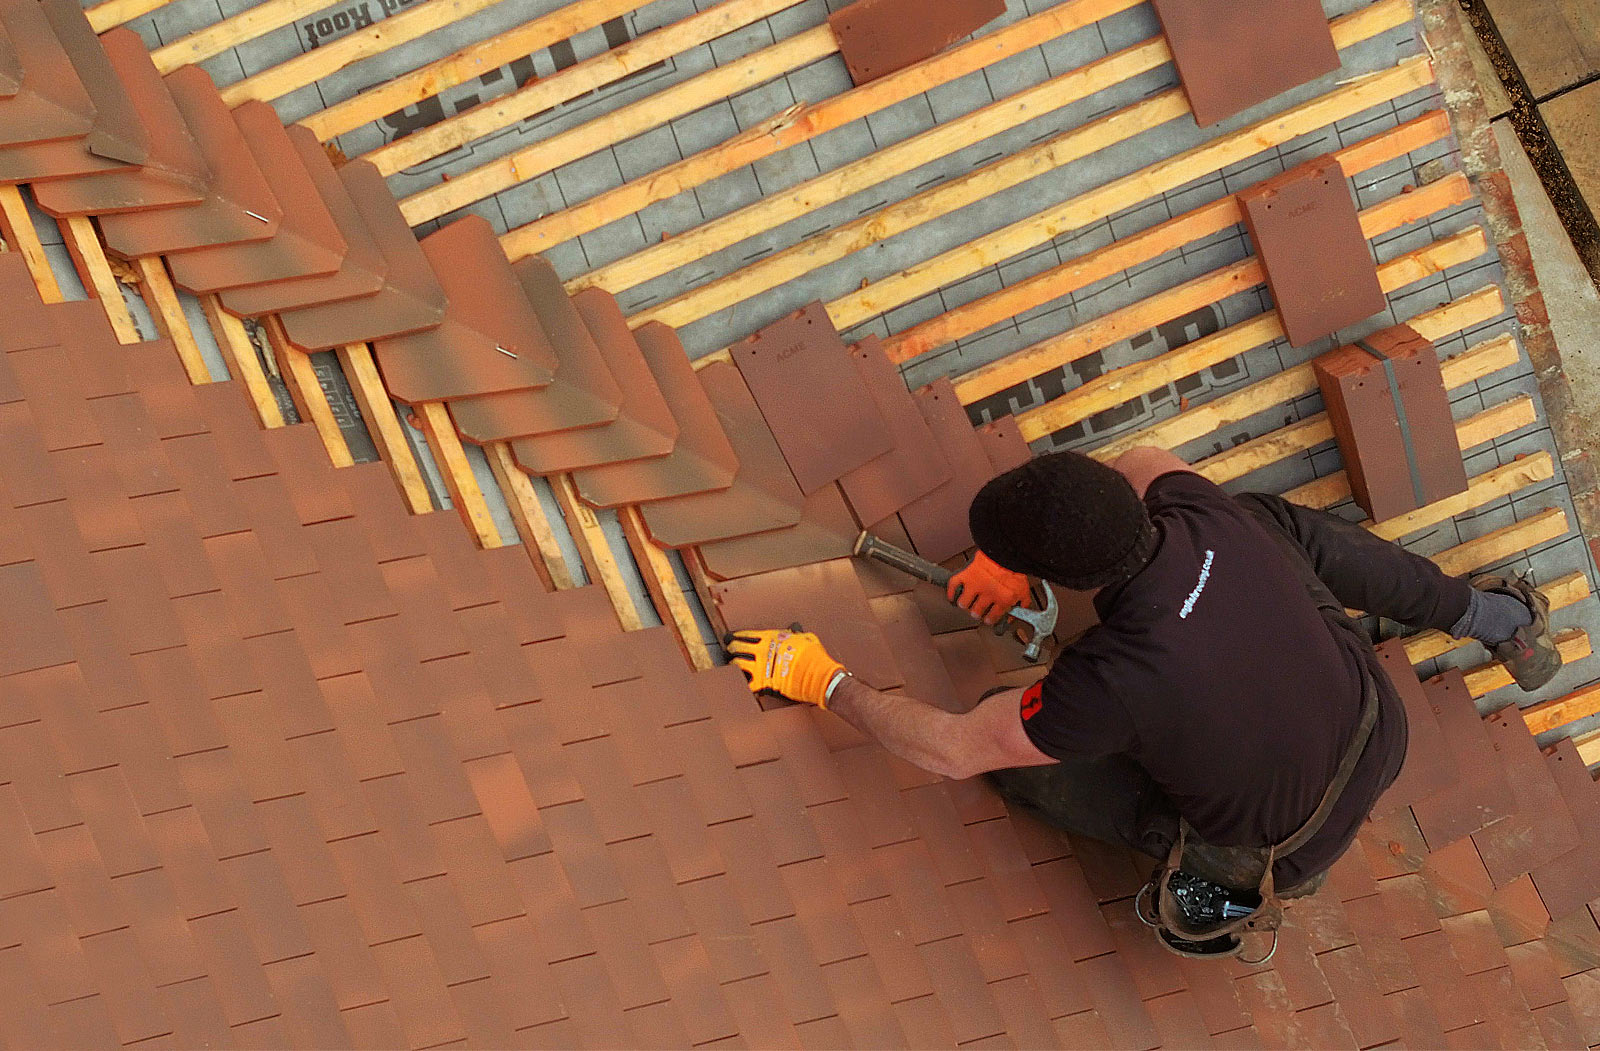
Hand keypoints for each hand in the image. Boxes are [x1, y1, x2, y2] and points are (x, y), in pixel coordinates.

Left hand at [724, 627, 849, 707]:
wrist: (818, 675)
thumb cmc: (814, 656)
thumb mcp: (806, 638)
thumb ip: (797, 633)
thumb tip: (796, 628)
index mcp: (771, 638)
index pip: (747, 635)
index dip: (737, 636)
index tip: (733, 637)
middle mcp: (763, 651)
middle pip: (738, 647)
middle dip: (731, 648)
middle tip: (729, 650)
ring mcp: (761, 667)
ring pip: (737, 664)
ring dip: (733, 663)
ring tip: (732, 664)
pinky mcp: (764, 683)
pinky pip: (747, 684)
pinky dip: (743, 684)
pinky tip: (741, 682)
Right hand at [947, 550, 1030, 624]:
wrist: (1007, 550)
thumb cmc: (1016, 567)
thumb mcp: (1024, 588)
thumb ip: (1022, 603)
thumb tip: (1018, 611)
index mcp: (1002, 600)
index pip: (993, 616)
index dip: (990, 619)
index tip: (988, 619)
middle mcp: (987, 595)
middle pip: (976, 611)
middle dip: (977, 613)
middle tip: (977, 611)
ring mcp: (975, 585)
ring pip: (964, 603)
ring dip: (965, 604)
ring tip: (966, 603)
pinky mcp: (966, 575)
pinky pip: (954, 586)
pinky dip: (951, 591)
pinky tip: (952, 595)